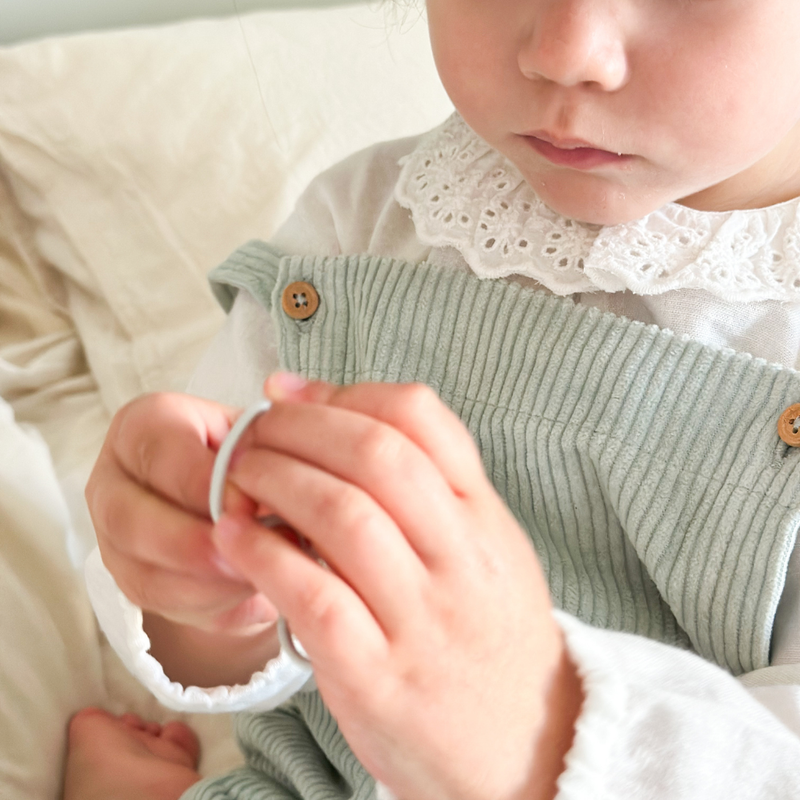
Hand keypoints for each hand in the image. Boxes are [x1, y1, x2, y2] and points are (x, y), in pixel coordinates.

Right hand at [86, 393, 279, 642]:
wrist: (244, 495)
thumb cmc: (252, 456)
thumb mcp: (262, 438)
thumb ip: (263, 454)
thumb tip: (269, 496)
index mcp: (145, 425)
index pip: (161, 454)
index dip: (207, 483)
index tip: (252, 503)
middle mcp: (115, 480)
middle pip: (132, 519)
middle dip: (195, 542)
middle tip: (251, 550)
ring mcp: (114, 537)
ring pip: (143, 572)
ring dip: (206, 580)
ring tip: (260, 572)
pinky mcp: (132, 582)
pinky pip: (163, 604)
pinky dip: (211, 602)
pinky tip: (248, 589)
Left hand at [214, 375, 583, 799]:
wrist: (534, 746)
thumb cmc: (491, 635)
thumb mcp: (487, 549)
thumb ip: (428, 489)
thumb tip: (337, 422)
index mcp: (485, 518)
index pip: (422, 419)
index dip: (345, 393)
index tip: (291, 395)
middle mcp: (463, 560)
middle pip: (377, 456)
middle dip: (300, 429)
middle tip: (255, 433)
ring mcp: (425, 621)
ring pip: (344, 516)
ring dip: (275, 482)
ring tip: (238, 478)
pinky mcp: (381, 679)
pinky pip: (317, 600)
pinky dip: (265, 557)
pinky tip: (235, 539)